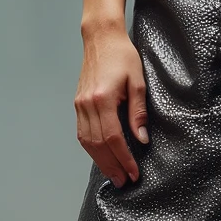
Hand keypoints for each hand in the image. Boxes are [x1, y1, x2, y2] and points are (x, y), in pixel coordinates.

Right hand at [75, 19, 147, 185]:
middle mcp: (87, 104)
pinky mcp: (78, 104)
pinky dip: (91, 148)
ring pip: (87, 142)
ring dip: (100, 161)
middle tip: (123, 181)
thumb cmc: (122, 56)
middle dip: (112, 166)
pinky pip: (82, 132)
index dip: (124, 158)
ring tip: (113, 175)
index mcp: (103, 99)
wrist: (101, 38)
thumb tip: (142, 139)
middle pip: (98, 145)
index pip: (113, 138)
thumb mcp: (137, 82)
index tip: (134, 172)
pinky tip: (101, 157)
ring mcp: (80, 105)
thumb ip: (138, 112)